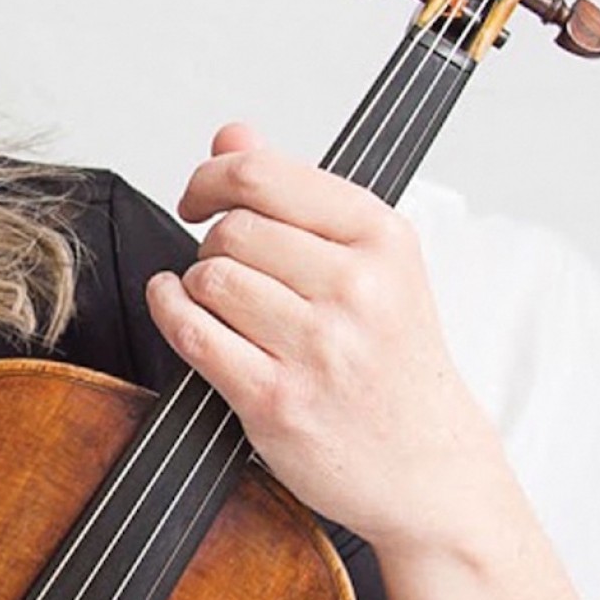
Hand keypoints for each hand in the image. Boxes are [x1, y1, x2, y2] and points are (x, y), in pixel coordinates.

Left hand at [143, 124, 512, 551]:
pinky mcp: (276, 400)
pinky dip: (170, 312)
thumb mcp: (370, 261)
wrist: (429, 466)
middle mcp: (355, 288)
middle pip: (229, 229)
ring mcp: (316, 347)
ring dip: (198, 286)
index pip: (262, 176)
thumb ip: (294, 192)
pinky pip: (191, 334)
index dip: (210, 177)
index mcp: (382, 239)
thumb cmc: (393, 359)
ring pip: (208, 279)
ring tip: (225, 303)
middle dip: (213, 243)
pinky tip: (178, 307)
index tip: (199, 194)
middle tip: (232, 268)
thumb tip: (232, 133)